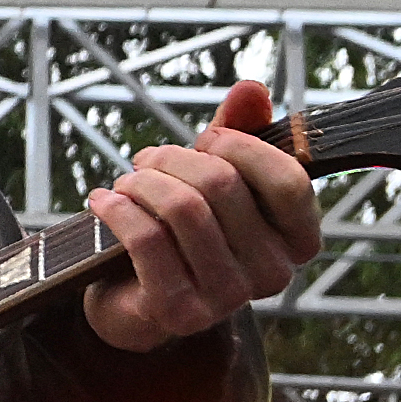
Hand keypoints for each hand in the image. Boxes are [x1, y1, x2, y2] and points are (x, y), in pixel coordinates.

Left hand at [82, 79, 320, 352]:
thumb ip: (240, 132)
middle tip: (146, 159)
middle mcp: (274, 275)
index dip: (241, 146)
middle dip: (173, 158)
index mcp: (298, 240)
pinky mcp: (180, 312)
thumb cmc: (187, 229)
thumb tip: (251, 89)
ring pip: (183, 209)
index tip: (206, 139)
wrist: (139, 297)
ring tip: (127, 181)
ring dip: (142, 182)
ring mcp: (229, 299)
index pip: (288, 180)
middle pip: (222, 185)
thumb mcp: (217, 176)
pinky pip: (147, 240)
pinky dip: (117, 209)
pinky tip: (102, 200)